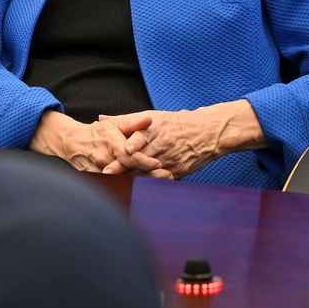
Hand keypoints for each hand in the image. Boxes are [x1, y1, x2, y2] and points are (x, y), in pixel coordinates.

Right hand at [29, 110, 170, 176]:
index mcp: (111, 144)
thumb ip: (132, 123)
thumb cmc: (98, 133)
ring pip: (123, 182)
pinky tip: (145, 191)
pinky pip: (115, 187)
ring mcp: (100, 173)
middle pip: (129, 172)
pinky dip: (130, 189)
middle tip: (168, 176)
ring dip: (142, 184)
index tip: (158, 163)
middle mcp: (105, 160)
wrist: (72, 144)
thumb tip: (149, 120)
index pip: (129, 156)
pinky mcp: (96, 181)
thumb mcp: (114, 124)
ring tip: (161, 184)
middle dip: (149, 175)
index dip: (144, 161)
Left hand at [100, 100, 265, 178]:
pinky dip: (146, 185)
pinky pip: (159, 180)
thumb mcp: (153, 117)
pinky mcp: (175, 172)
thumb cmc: (176, 123)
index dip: (130, 145)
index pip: (139, 137)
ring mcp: (169, 159)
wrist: (207, 133)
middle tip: (106, 173)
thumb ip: (125, 120)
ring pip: (147, 171)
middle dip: (123, 166)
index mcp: (155, 129)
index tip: (121, 150)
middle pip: (139, 157)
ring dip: (131, 177)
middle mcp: (162, 144)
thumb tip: (100, 119)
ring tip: (115, 184)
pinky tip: (134, 190)